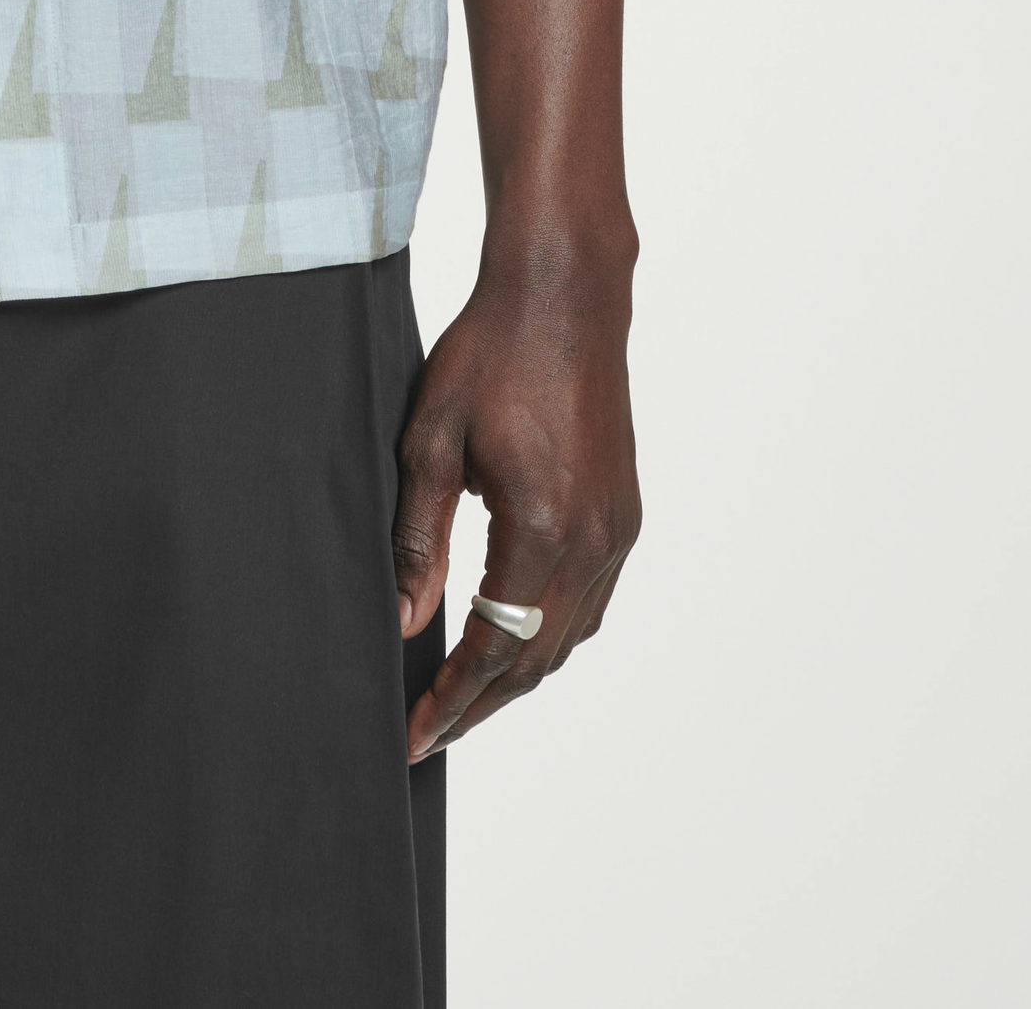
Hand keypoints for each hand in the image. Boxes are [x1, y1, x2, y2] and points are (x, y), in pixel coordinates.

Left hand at [391, 239, 640, 763]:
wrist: (565, 296)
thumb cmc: (491, 353)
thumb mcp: (430, 441)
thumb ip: (418, 539)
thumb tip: (405, 619)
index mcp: (544, 529)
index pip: (494, 647)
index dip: (450, 699)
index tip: (412, 734)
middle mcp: (594, 542)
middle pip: (536, 658)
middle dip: (480, 705)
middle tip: (428, 734)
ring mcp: (619, 530)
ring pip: (569, 637)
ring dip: (517, 676)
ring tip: (463, 700)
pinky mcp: (625, 512)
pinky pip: (589, 601)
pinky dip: (549, 635)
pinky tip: (514, 639)